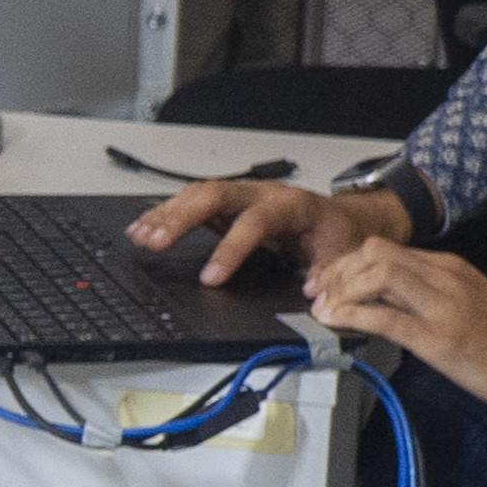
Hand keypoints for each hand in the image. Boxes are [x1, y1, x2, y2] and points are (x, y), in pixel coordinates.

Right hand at [123, 171, 403, 290]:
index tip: (210, 279)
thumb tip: (313, 293)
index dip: (231, 249)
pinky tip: (143, 229)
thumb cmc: (340, 237)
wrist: (344, 217)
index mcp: (292, 205)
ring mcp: (243, 195)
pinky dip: (166, 214)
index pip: (255, 222)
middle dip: (182, 217)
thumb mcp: (346, 256)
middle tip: (155, 242)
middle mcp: (263, 193)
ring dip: (167, 214)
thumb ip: (330, 274)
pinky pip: (193, 202)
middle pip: (216, 194)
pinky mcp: (229, 204)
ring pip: (198, 194)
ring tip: (140, 237)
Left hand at [305, 239, 486, 416]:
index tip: (329, 285)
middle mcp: (444, 277)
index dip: (347, 264)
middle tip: (317, 295)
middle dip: (337, 272)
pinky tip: (335, 323)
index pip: (386, 250)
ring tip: (323, 310)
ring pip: (377, 274)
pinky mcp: (440, 338)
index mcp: (450, 268)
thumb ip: (433, 300)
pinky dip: (351, 315)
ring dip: (340, 290)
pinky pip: (385, 316)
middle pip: (375, 253)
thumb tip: (390, 307)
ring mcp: (442, 305)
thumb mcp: (471, 306)